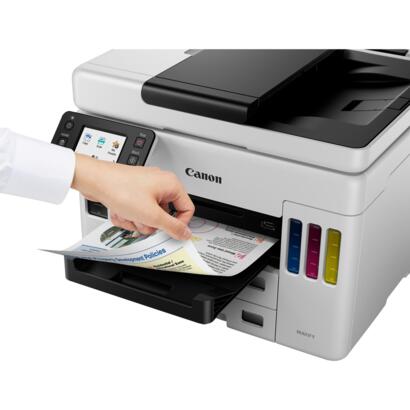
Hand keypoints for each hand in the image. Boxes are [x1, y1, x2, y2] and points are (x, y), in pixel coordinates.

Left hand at [71, 154, 194, 239]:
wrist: (94, 180)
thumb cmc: (120, 189)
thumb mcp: (151, 215)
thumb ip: (172, 226)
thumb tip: (185, 233)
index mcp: (171, 184)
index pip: (187, 210)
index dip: (178, 224)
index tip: (168, 232)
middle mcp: (160, 183)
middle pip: (165, 215)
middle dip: (150, 223)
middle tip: (141, 221)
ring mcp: (146, 187)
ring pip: (149, 215)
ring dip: (137, 220)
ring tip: (127, 214)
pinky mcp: (133, 191)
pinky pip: (137, 211)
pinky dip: (128, 215)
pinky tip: (120, 211)